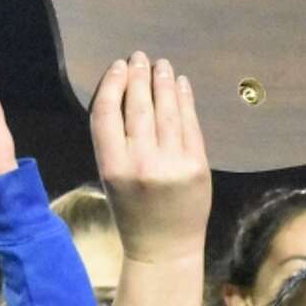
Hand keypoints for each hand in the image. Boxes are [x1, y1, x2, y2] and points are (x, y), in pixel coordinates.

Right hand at [90, 53, 210, 263]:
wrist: (164, 248)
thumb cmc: (133, 212)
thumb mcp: (112, 178)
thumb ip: (115, 141)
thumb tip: (125, 93)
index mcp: (112, 166)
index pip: (107, 112)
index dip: (113, 84)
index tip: (118, 67)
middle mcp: (141, 162)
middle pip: (138, 106)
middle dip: (140, 76)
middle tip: (140, 58)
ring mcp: (172, 163)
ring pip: (166, 111)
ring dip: (164, 82)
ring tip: (161, 65)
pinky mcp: (197, 166)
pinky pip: (190, 125)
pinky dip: (185, 101)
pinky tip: (181, 85)